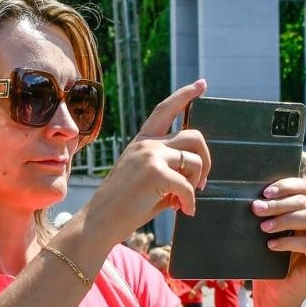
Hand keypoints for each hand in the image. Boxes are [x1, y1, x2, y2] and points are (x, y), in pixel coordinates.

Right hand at [82, 79, 211, 244]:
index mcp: (141, 141)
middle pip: (194, 136)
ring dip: (196, 184)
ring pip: (195, 161)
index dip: (185, 95)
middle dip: (206, 160)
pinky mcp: (155, 173)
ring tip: (184, 201)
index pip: (165, 109)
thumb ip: (167, 167)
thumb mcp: (144, 178)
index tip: (202, 84)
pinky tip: (184, 211)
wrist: (99, 222)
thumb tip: (197, 172)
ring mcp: (150, 155)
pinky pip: (188, 186)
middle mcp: (146, 143)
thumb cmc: (123, 205)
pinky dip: (190, 202)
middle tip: (201, 183)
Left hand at [251, 177, 305, 306]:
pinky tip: (271, 245)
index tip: (265, 191)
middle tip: (257, 208)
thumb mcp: (265, 236)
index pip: (303, 189)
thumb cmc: (268, 264)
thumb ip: (266, 217)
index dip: (286, 186)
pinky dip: (290, 242)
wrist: (274, 295)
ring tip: (264, 227)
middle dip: (280, 203)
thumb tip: (252, 199)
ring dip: (285, 219)